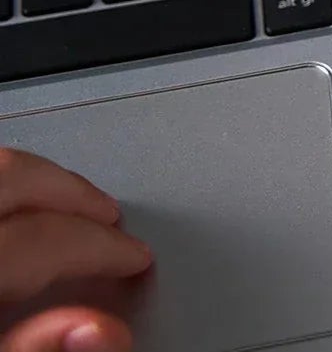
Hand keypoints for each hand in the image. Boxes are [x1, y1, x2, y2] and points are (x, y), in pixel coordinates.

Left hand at [0, 149, 148, 351]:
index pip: (49, 238)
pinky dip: (7, 185)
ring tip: (73, 203)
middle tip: (112, 221)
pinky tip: (19, 204)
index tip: (135, 259)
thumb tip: (103, 330)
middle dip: (77, 197)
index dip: (105, 247)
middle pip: (17, 181)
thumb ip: (35, 346)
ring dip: (41, 180)